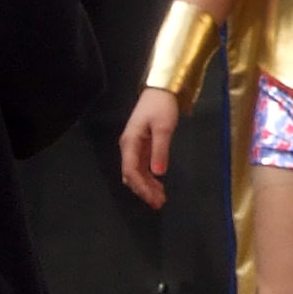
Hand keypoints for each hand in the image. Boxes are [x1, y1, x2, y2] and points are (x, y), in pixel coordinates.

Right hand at [119, 87, 179, 208]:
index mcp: (130, 143)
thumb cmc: (161, 106)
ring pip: (137, 173)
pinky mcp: (142, 146)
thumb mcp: (163, 128)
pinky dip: (149, 178)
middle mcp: (129, 147)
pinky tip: (159, 186)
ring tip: (160, 199)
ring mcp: (135, 147)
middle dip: (144, 190)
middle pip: (132, 175)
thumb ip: (160, 150)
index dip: (141, 187)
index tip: (153, 198)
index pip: (131, 171)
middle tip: (159, 203)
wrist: (161, 90)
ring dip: (147, 186)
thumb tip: (158, 173)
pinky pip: (142, 167)